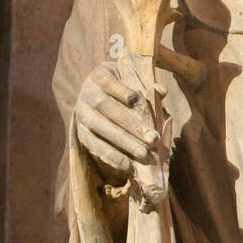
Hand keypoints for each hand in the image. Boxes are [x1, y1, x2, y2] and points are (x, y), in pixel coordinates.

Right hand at [75, 61, 158, 177]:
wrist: (97, 95)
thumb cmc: (122, 86)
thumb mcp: (132, 78)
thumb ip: (147, 84)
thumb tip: (161, 91)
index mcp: (99, 76)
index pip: (110, 83)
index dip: (123, 92)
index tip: (139, 101)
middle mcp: (86, 93)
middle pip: (105, 107)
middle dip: (130, 124)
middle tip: (153, 139)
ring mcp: (81, 113)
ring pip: (99, 127)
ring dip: (123, 142)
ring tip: (144, 155)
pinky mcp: (80, 132)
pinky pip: (92, 145)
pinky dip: (110, 156)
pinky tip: (128, 166)